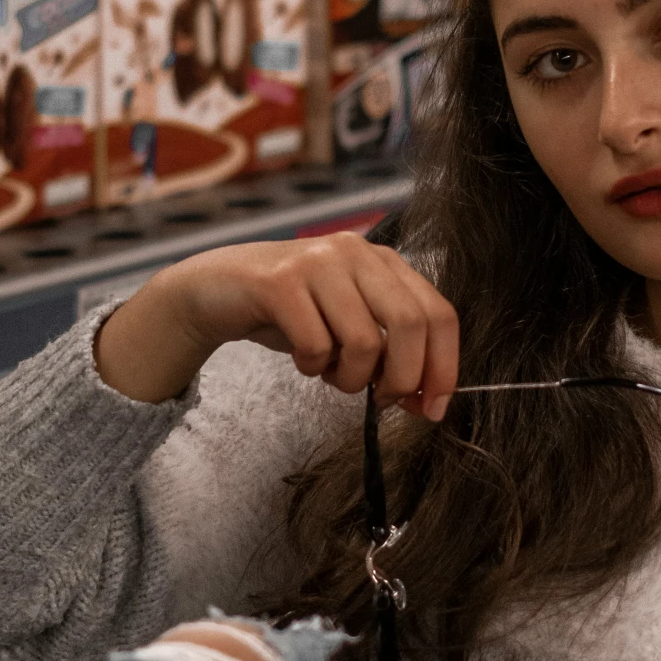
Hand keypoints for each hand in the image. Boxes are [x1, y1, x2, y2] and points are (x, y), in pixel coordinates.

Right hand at [95, 233, 459, 416]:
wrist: (216, 290)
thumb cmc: (291, 313)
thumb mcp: (349, 328)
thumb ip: (390, 354)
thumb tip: (428, 401)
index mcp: (384, 261)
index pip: (439, 313)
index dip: (444, 367)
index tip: (433, 409)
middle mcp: (357, 252)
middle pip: (411, 325)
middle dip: (402, 378)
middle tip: (380, 399)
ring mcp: (318, 262)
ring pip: (364, 342)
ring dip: (349, 377)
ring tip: (329, 372)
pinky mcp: (280, 281)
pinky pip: (316, 345)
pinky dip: (312, 367)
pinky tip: (301, 358)